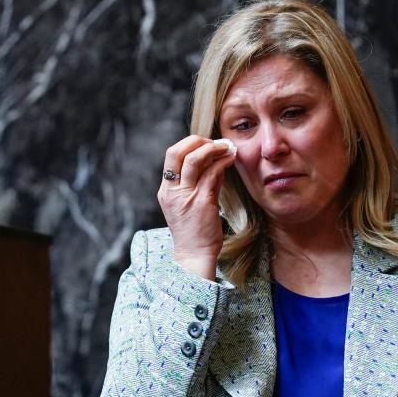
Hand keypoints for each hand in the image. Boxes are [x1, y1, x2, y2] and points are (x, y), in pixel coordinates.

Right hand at [157, 135, 235, 279]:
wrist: (194, 256)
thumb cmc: (194, 232)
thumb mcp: (190, 204)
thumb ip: (200, 183)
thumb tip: (215, 163)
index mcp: (166, 191)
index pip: (171, 155)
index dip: (188, 144)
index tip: (204, 144)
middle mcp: (172, 191)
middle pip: (178, 152)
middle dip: (197, 141)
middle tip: (215, 142)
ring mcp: (186, 196)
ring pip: (196, 160)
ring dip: (214, 148)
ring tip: (227, 147)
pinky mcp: (202, 202)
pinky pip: (212, 174)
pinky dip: (223, 162)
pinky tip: (231, 159)